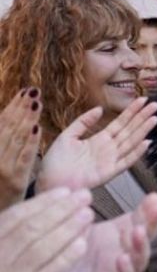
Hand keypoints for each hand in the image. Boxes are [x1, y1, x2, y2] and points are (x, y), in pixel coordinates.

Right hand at [0, 88, 42, 210]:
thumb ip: (6, 143)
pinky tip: (38, 129)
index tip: (24, 91)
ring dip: (26, 119)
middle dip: (21, 108)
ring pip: (16, 139)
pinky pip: (24, 158)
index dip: (13, 106)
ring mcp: (3, 168)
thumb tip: (12, 122)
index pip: (2, 123)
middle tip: (33, 91)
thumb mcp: (1, 164)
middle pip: (8, 128)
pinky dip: (30, 143)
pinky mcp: (15, 181)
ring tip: (36, 102)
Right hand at [0, 188, 92, 271]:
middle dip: (62, 209)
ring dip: (69, 227)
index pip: (17, 217)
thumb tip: (23, 215)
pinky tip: (82, 245)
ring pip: (44, 246)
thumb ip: (4, 236)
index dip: (43, 202)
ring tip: (89, 214)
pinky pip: (51, 271)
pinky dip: (67, 256)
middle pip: (33, 227)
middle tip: (84, 196)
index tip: (64, 191)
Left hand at [36, 98, 156, 192]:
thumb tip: (100, 109)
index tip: (143, 100)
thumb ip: (84, 122)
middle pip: (130, 130)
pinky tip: (146, 143)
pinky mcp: (110, 172)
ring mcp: (111, 160)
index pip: (120, 122)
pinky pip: (126, 161)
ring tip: (155, 118)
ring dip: (144, 130)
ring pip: (131, 142)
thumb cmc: (57, 162)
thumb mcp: (68, 135)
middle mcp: (109, 149)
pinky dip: (136, 153)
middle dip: (143, 117)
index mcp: (99, 139)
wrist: (50, 180)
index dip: (132, 111)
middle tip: (156, 105)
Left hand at [41, 193, 156, 271]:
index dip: (150, 211)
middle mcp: (121, 256)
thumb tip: (86, 192)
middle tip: (155, 209)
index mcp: (116, 240)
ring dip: (141, 247)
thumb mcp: (75, 229)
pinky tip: (123, 259)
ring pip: (138, 263)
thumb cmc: (61, 256)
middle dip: (151, 225)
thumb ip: (84, 213)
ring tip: (138, 231)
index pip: (140, 223)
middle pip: (143, 241)